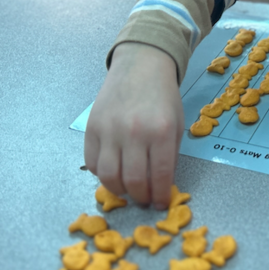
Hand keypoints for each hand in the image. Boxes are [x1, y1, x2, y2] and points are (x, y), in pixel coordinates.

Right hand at [84, 42, 184, 207]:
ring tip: (128, 189)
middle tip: (144, 199)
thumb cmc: (163, 96)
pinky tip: (114, 172)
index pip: (160, 176)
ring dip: (119, 190)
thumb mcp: (176, 124)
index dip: (160, 196)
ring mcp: (110, 130)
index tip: (160, 204)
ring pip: (109, 177)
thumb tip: (160, 187)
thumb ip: (168, 155)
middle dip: (141, 197)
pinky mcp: (92, 128)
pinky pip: (92, 163)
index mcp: (161, 131)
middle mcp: (134, 132)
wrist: (141, 65)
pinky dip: (102, 175)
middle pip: (133, 181)